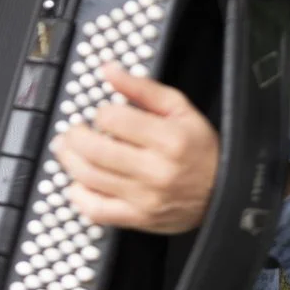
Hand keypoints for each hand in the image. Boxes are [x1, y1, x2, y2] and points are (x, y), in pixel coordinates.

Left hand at [50, 63, 218, 233]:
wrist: (223, 192)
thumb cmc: (200, 149)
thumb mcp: (179, 108)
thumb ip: (142, 88)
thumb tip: (109, 71)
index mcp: (168, 138)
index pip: (114, 120)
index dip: (101, 112)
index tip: (103, 113)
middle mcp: (155, 170)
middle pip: (96, 150)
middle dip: (74, 135)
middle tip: (73, 129)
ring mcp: (144, 198)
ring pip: (91, 178)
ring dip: (69, 160)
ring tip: (67, 149)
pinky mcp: (138, 219)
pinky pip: (97, 210)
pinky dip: (78, 195)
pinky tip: (77, 182)